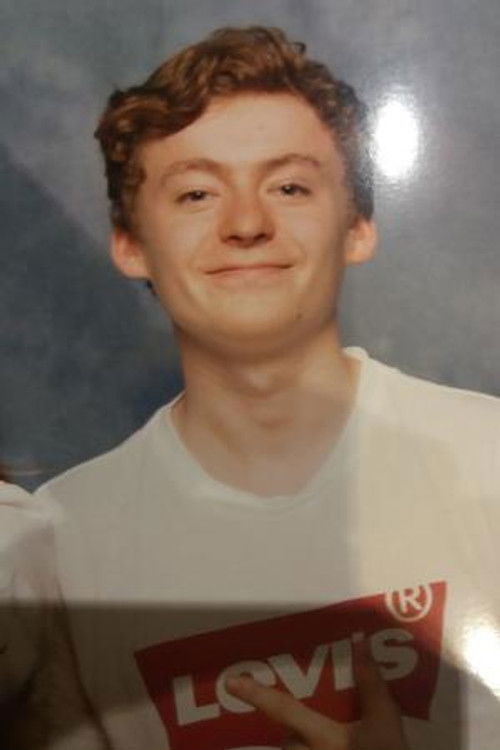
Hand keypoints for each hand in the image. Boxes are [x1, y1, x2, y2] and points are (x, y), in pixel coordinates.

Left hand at [225, 638, 409, 749]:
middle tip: (322, 727)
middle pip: (289, 738)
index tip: (230, 682)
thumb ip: (371, 683)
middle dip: (301, 731)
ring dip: (306, 745)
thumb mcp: (387, 723)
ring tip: (335, 741)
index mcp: (321, 737)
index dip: (256, 694)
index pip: (283, 708)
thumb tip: (358, 640)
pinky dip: (310, 749)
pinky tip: (332, 746)